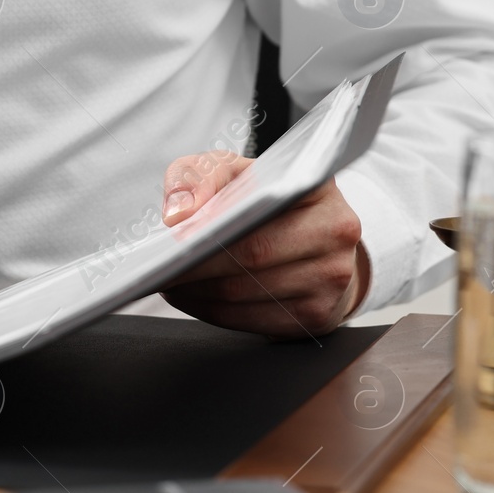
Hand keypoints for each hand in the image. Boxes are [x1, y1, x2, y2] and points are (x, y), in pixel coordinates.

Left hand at [157, 151, 368, 337]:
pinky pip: (251, 321)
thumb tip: (178, 214)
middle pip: (252, 256)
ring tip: (168, 280)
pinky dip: (211, 311)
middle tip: (157, 267)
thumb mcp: (231, 172)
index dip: (213, 224)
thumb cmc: (266, 202)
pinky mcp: (319, 316)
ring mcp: (333, 278)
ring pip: (245, 294)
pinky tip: (191, 297)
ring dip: (196, 292)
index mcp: (314, 185)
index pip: (259, 205)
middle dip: (195, 265)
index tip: (175, 235)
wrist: (316, 241)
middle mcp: (336, 231)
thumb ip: (198, 176)